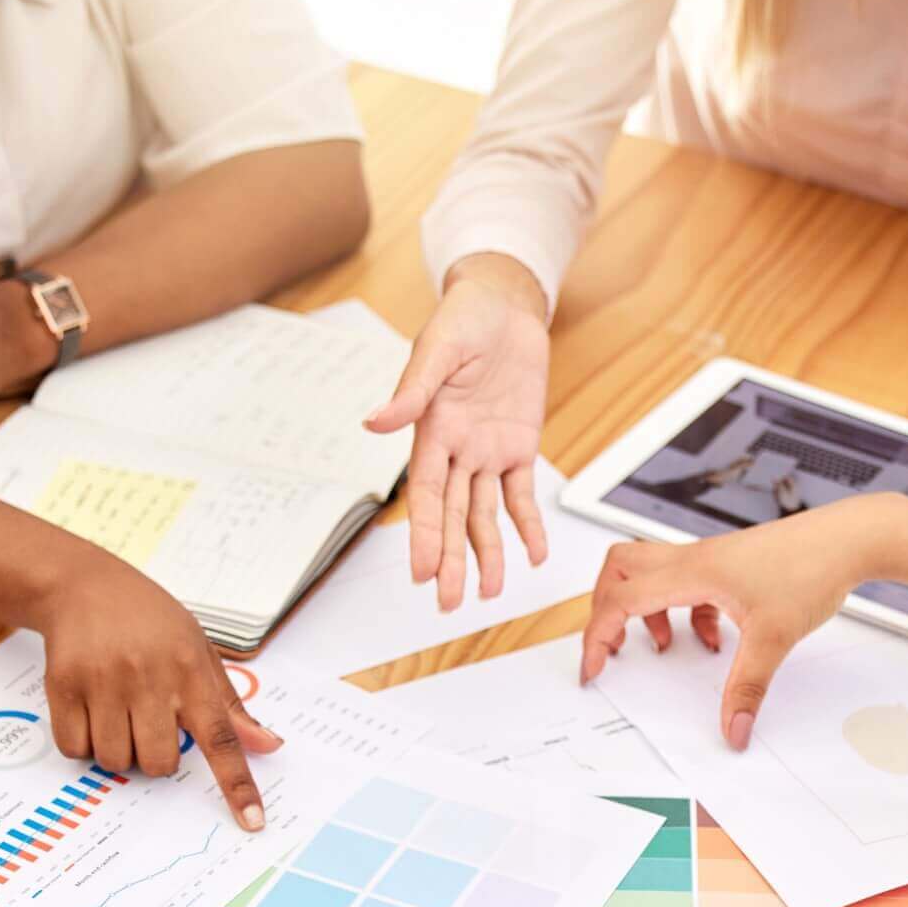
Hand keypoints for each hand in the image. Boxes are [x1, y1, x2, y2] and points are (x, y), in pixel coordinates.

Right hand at [32, 558, 281, 826]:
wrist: (85, 585)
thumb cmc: (151, 623)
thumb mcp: (199, 651)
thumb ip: (230, 705)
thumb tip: (270, 745)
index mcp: (191, 672)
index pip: (222, 738)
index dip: (237, 783)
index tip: (252, 821)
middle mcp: (150, 678)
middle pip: (159, 763)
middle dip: (155, 758)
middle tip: (148, 725)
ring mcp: (104, 681)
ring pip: (115, 761)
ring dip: (118, 752)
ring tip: (118, 713)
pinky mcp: (64, 685)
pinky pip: (75, 748)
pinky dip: (83, 743)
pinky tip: (91, 711)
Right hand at [364, 255, 551, 609]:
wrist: (505, 305)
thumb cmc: (464, 319)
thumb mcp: (438, 348)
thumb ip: (413, 390)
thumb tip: (375, 423)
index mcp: (431, 430)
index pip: (426, 494)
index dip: (423, 534)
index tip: (421, 571)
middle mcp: (456, 449)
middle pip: (452, 515)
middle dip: (450, 559)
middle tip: (449, 602)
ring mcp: (487, 451)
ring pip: (484, 514)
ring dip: (487, 553)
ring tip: (489, 592)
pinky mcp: (518, 446)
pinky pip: (521, 494)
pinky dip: (527, 525)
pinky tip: (533, 555)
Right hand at [581, 497, 888, 749]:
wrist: (850, 539)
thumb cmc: (812, 568)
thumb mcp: (775, 639)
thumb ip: (747, 688)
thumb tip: (731, 727)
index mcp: (692, 572)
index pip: (621, 599)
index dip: (598, 635)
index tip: (594, 667)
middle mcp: (693, 559)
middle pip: (620, 569)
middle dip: (606, 609)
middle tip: (612, 647)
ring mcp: (711, 558)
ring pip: (651, 573)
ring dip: (645, 611)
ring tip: (665, 647)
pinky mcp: (729, 564)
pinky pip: (685, 583)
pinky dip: (683, 611)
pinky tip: (713, 638)